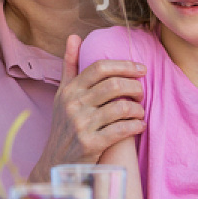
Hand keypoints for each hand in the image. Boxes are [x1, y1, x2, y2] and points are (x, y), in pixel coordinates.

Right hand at [30, 35, 146, 177]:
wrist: (56, 162)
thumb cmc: (65, 125)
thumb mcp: (63, 95)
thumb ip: (70, 66)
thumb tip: (74, 36)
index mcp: (70, 90)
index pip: (100, 67)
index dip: (124, 65)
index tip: (141, 69)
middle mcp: (74, 105)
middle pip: (114, 85)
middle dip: (135, 87)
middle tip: (142, 92)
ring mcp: (82, 125)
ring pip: (121, 107)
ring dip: (138, 108)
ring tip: (140, 111)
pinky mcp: (91, 144)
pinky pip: (121, 129)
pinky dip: (136, 126)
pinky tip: (139, 125)